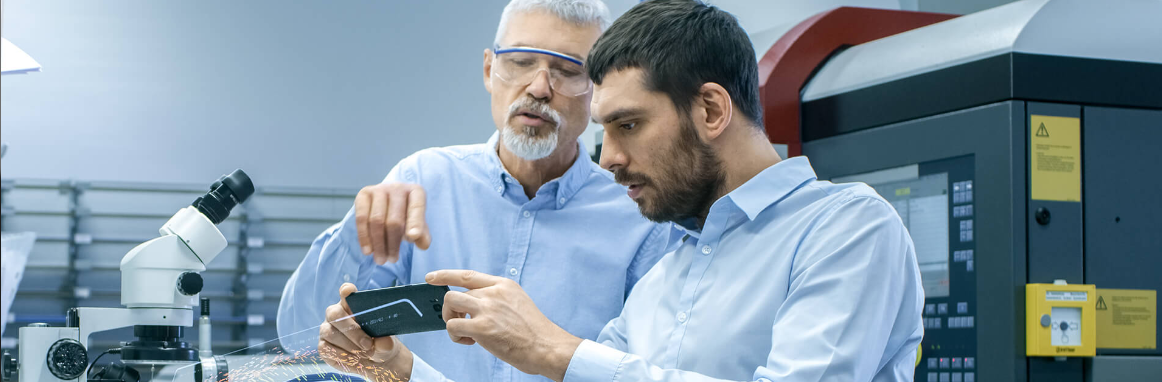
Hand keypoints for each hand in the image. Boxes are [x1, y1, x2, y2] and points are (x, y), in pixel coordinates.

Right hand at [318, 283, 412, 379]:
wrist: (374, 361)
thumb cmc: (380, 344)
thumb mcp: (387, 344)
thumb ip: (385, 343)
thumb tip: (384, 343)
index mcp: (352, 305)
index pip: (346, 292)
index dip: (346, 291)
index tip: (350, 291)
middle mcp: (336, 314)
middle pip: (335, 314)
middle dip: (351, 329)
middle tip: (368, 344)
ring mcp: (327, 329)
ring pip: (330, 333)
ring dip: (349, 345)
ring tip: (366, 354)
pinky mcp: (323, 345)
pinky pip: (326, 348)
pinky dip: (342, 355)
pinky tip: (355, 359)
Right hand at [355, 183, 431, 263]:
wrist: (388, 202)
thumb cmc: (406, 216)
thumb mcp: (418, 224)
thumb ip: (422, 235)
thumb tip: (422, 244)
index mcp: (416, 192)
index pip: (416, 208)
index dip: (415, 223)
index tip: (412, 238)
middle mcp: (397, 187)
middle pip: (394, 220)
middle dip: (392, 244)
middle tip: (391, 260)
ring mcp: (379, 189)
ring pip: (376, 221)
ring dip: (378, 244)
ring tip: (381, 260)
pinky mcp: (363, 194)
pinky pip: (361, 218)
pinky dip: (364, 237)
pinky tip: (368, 251)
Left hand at [426, 270, 581, 380]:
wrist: (547, 347)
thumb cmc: (533, 332)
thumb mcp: (517, 302)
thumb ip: (497, 298)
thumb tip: (472, 306)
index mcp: (503, 284)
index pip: (468, 275)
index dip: (446, 275)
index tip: (431, 277)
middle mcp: (493, 292)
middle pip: (455, 293)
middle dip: (451, 310)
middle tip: (461, 325)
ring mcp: (487, 308)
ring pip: (450, 303)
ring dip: (450, 320)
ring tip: (464, 333)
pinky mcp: (482, 327)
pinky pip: (452, 326)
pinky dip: (456, 336)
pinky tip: (471, 342)